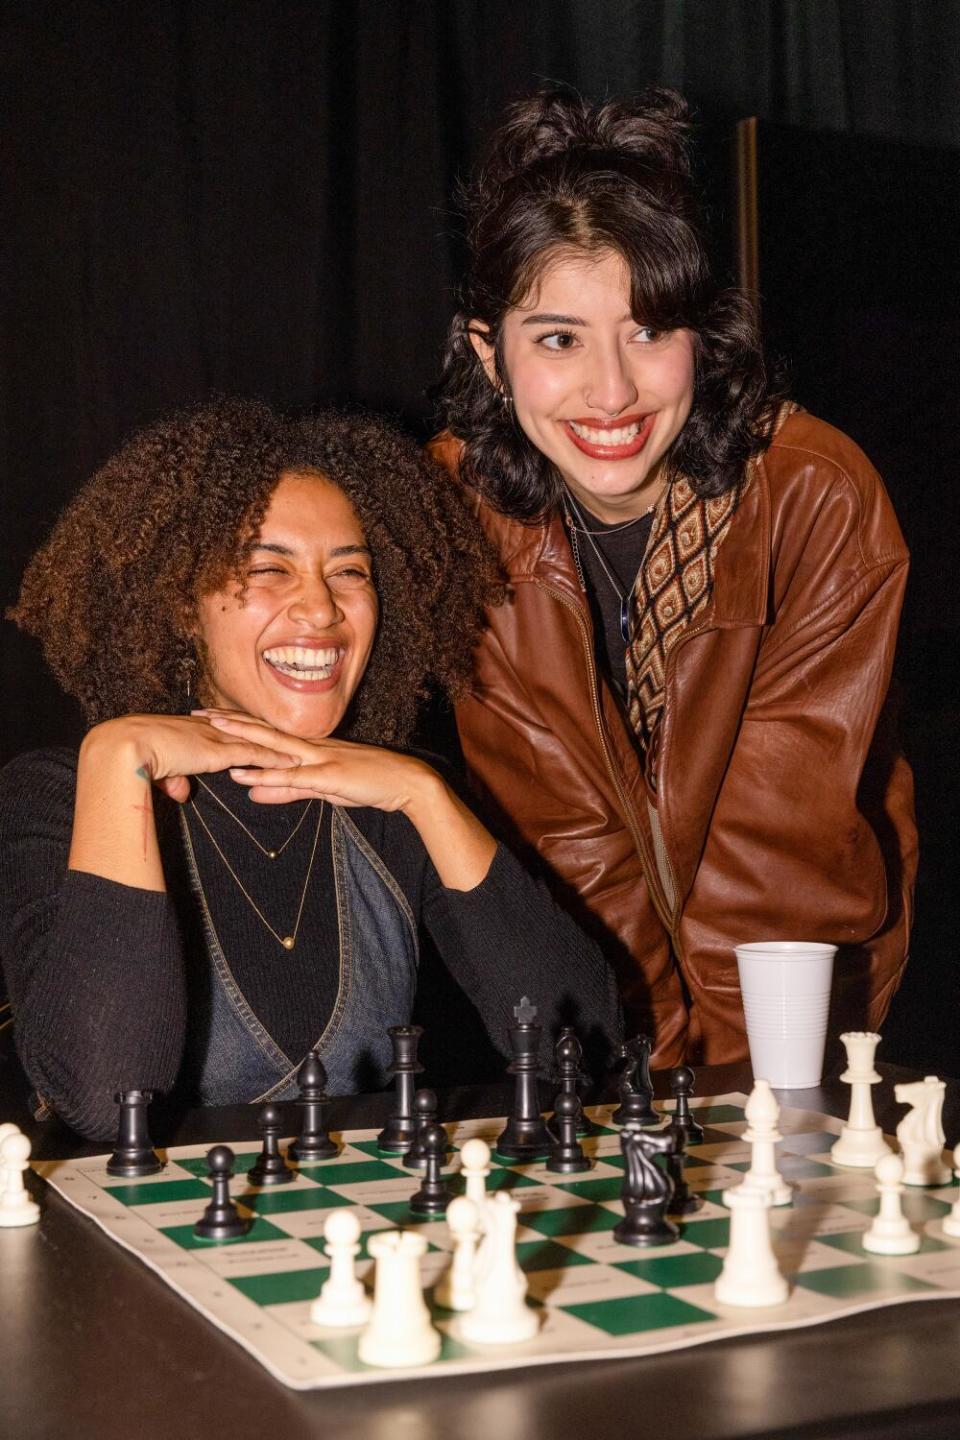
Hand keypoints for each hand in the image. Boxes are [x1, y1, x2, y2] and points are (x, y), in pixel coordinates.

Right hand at [84, 713, 300, 803]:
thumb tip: (180, 792)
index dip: (242, 730)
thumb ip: (172, 780)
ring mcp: (215, 739)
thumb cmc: (130, 757)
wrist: (124, 746)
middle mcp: (206, 730)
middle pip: (245, 730)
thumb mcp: (155, 771)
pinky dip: (274, 759)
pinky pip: (254, 755)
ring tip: (300, 751)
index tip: (258, 731)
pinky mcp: (219, 752)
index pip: (224, 728)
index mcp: (190, 731)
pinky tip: (292, 763)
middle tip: (289, 735)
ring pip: (255, 741)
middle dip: (267, 733)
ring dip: (278, 747)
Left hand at [194, 707, 496, 889]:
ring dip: (241, 739)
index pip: (267, 731)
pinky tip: (243, 777)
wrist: (406, 783)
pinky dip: (266, 776)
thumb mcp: (322, 789)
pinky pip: (291, 777)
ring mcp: (319, 758)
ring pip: (272, 746)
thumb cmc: (368, 784)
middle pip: (262, 730)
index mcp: (310, 746)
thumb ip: (287, 790)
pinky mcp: (328, 776)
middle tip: (198, 713)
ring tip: (212, 732)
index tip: (211, 716)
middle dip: (229, 721)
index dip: (238, 723)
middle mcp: (311, 746)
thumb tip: (253, 793)